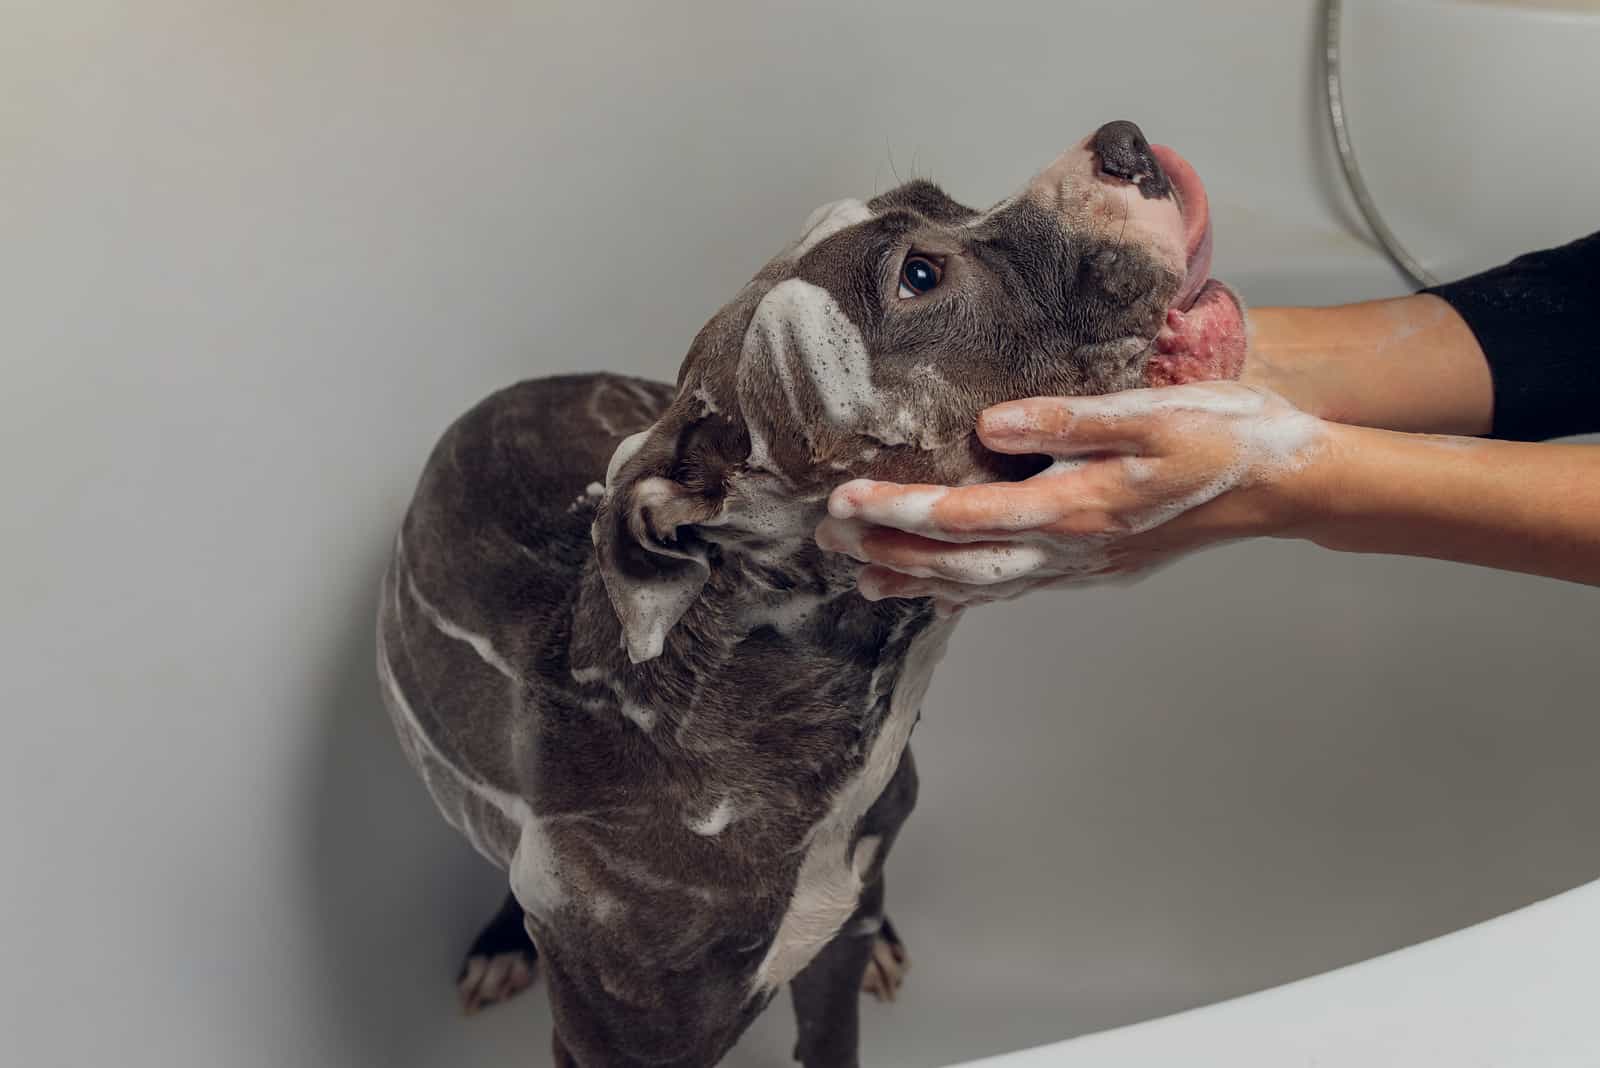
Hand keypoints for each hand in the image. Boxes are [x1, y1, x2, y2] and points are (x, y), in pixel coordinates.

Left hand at [815, 382, 1328, 612]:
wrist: (1285, 484)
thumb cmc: (1225, 438)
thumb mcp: (1153, 413)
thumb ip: (1071, 421)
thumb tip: (996, 424)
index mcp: (1078, 508)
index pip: (967, 515)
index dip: (902, 510)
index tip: (848, 500)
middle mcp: (1071, 548)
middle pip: (961, 562)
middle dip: (891, 551)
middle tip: (830, 538)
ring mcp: (1083, 565)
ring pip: (984, 585)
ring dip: (921, 580)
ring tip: (864, 576)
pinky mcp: (1095, 565)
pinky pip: (1017, 586)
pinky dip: (970, 592)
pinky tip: (944, 591)